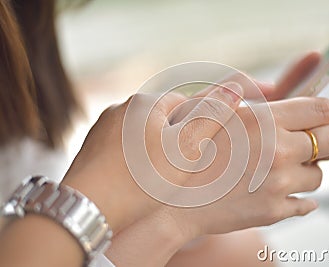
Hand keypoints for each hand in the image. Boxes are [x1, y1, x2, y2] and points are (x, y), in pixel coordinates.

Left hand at [62, 83, 243, 232]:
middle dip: (175, 140)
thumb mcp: (186, 149)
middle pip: (161, 120)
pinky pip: (122, 150)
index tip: (199, 149)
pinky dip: (133, 162)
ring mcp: (102, 130)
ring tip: (157, 178)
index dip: (197, 126)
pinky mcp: (91, 150)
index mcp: (144, 103)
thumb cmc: (141, 179)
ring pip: (141, 136)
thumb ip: (211, 116)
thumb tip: (233, 89)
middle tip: (180, 168)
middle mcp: (119, 109)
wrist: (88, 209)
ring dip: (154, 152)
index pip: (183, 104)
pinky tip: (136, 181)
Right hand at [163, 76, 328, 236]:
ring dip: (312, 167)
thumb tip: (273, 87)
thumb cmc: (182, 149)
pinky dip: (303, 195)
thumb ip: (241, 90)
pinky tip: (289, 190)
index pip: (323, 108)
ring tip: (293, 166)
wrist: (168, 199)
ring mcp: (278, 185)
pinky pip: (306, 202)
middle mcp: (278, 151)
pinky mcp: (272, 211)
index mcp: (264, 120)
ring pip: (319, 174)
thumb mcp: (206, 108)